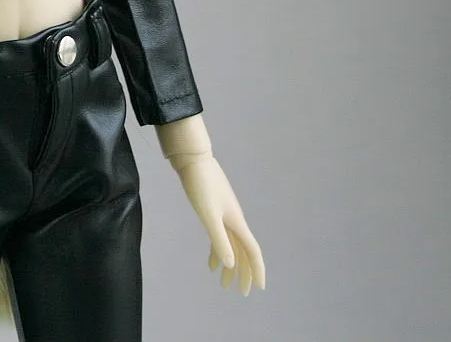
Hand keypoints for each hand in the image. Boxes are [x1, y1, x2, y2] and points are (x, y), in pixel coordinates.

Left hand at [172, 152, 265, 295]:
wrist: (192, 159)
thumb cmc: (200, 184)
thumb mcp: (208, 214)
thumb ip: (219, 239)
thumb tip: (231, 264)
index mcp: (236, 221)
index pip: (252, 251)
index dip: (257, 270)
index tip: (258, 288)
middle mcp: (234, 219)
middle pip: (244, 251)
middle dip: (243, 272)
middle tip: (239, 292)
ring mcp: (225, 213)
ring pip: (232, 245)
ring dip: (230, 264)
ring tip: (223, 282)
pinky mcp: (214, 208)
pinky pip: (220, 236)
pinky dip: (218, 251)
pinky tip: (210, 263)